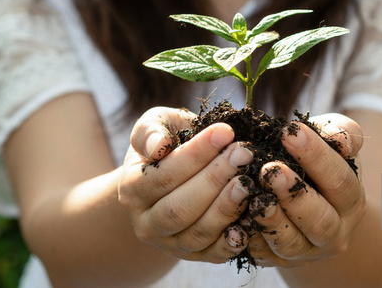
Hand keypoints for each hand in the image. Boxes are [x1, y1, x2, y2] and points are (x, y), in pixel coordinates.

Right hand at [117, 107, 254, 262]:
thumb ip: (151, 130)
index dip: (196, 154)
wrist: (171, 177)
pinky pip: (214, 254)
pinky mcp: (194, 256)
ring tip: (249, 182)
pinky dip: (232, 241)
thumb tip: (158, 146)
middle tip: (243, 155)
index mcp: (131, 189)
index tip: (225, 132)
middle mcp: (146, 223)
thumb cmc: (167, 144)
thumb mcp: (154, 126)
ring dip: (226, 208)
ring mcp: (169, 244)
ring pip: (198, 233)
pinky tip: (249, 222)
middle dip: (214, 180)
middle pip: (180, 208)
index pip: (163, 175)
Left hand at [245, 114, 364, 266]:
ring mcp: (306, 251)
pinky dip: (249, 238)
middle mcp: (334, 232)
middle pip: (319, 220)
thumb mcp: (332, 142)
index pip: (339, 180)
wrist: (308, 203)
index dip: (316, 156)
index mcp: (350, 200)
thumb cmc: (318, 162)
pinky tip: (236, 219)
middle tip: (270, 170)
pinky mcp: (278, 261)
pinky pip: (263, 254)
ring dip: (271, 220)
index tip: (289, 133)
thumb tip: (341, 141)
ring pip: (291, 244)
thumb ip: (340, 133)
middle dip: (294, 194)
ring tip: (254, 197)